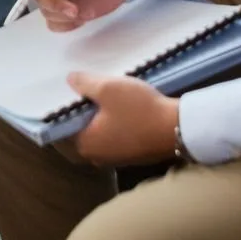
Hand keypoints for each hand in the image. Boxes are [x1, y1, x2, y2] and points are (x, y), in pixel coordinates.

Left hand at [66, 73, 180, 166]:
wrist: (178, 128)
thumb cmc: (139, 110)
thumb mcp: (109, 88)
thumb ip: (84, 83)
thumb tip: (69, 80)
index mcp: (84, 144)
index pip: (62, 126)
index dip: (65, 107)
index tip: (70, 91)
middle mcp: (96, 156)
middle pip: (81, 130)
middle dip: (84, 111)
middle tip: (88, 90)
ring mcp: (115, 158)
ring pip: (99, 133)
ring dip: (100, 117)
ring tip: (106, 96)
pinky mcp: (131, 155)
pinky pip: (114, 137)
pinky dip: (114, 124)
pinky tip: (123, 109)